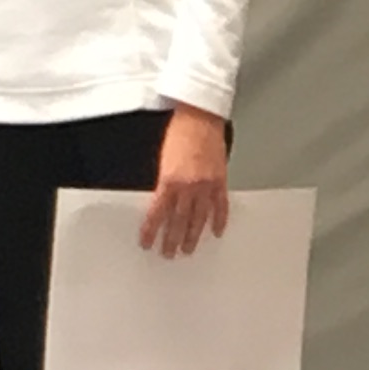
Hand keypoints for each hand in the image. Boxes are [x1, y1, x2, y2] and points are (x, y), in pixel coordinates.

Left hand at [142, 106, 231, 256]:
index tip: (147, 243)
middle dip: (172, 239)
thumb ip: (164, 183)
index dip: (151, 231)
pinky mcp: (220, 181)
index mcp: (169, 180)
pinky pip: (220, 206)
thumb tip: (160, 203)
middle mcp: (188, 186)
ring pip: (199, 218)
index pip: (157, 213)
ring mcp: (206, 185)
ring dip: (192, 236)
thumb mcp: (163, 159)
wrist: (200, 116)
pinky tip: (216, 231)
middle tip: (168, 253)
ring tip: (188, 249)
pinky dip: (218, 220)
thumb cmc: (180, 131)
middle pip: (178, 221)